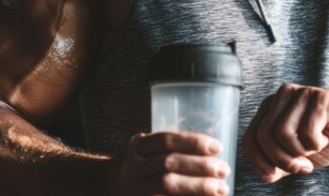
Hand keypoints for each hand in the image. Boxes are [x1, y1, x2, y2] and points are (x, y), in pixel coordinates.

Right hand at [109, 132, 229, 195]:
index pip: (166, 140)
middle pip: (169, 163)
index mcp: (137, 147)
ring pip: (167, 185)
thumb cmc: (137, 167)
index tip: (217, 148)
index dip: (193, 143)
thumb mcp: (144, 150)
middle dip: (200, 166)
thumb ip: (168, 148)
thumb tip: (215, 151)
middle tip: (224, 169)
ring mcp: (135, 188)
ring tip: (221, 188)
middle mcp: (134, 167)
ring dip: (198, 186)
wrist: (105, 188)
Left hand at [242, 83, 328, 182]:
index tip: (278, 174)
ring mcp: (301, 93)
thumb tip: (266, 173)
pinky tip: (325, 140)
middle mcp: (282, 95)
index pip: (249, 138)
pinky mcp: (320, 98)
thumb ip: (278, 162)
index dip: (260, 163)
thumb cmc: (328, 136)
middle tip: (301, 167)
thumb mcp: (297, 154)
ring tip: (314, 150)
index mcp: (271, 108)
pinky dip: (316, 144)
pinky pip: (307, 130)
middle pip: (264, 136)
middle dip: (282, 161)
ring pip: (282, 133)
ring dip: (300, 152)